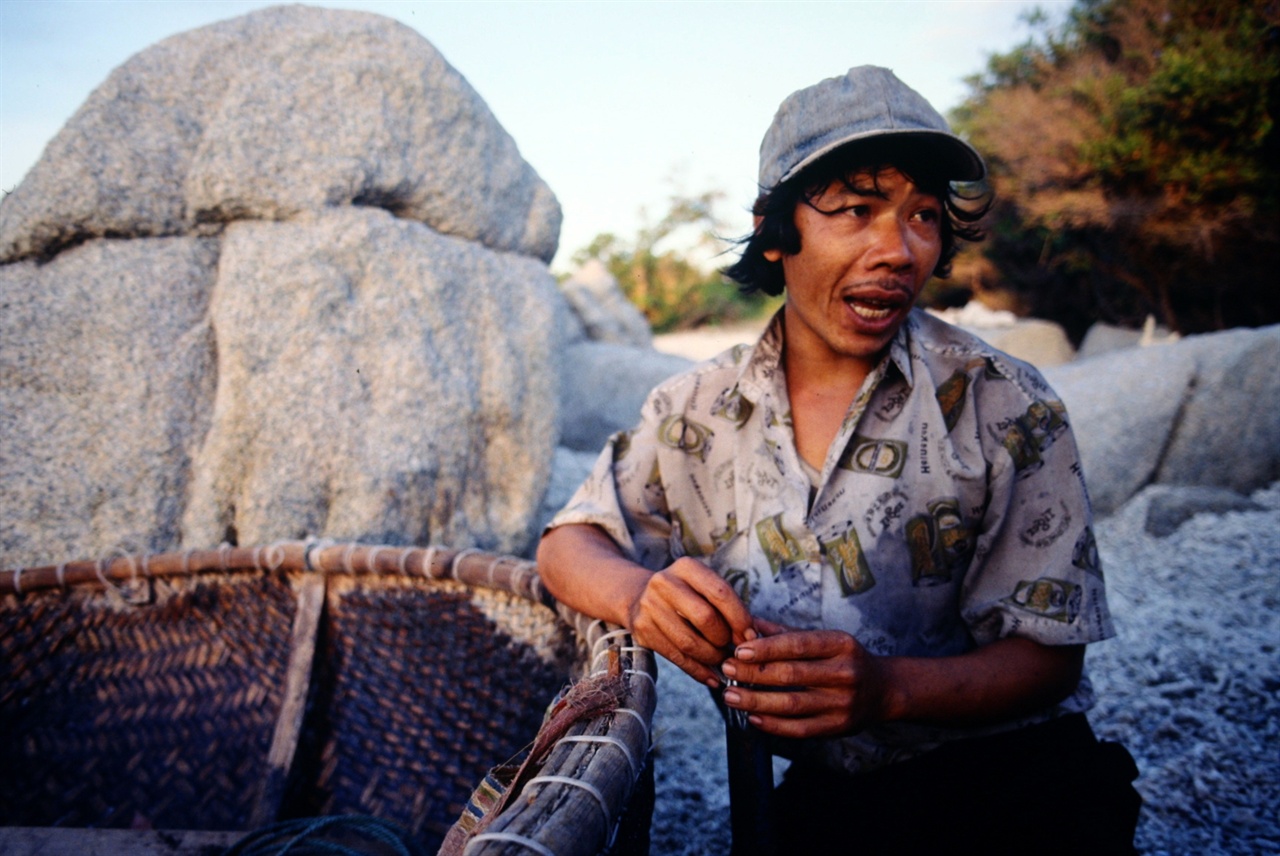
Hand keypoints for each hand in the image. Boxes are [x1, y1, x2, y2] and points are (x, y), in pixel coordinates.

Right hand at [626, 556, 754, 687]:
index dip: (740, 617)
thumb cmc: (684, 594)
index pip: (720, 592)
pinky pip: (677, 657)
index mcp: (686, 567)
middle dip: (724, 639)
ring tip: (722, 661)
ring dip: (712, 658)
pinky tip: (712, 678)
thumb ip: (726, 607)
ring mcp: (650, 607)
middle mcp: (664, 583)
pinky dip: (698, 672)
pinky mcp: (642, 630)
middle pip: (705, 618)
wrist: (638, 597)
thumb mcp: (702, 587)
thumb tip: (751, 638)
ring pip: (690, 642)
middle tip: (734, 649)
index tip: (751, 636)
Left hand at [719, 618, 890, 738]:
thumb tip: (747, 625)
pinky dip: (773, 725)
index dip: (766, 648)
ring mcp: (842, 703)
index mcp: (840, 645)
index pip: (798, 645)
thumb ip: (785, 633)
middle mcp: (844, 673)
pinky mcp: (838, 727)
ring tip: (731, 695)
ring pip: (792, 704)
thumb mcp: (824, 639)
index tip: (738, 649)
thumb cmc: (843, 659)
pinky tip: (753, 717)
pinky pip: (800, 729)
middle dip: (753, 673)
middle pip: (791, 675)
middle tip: (726, 670)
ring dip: (756, 701)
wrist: (882, 690)